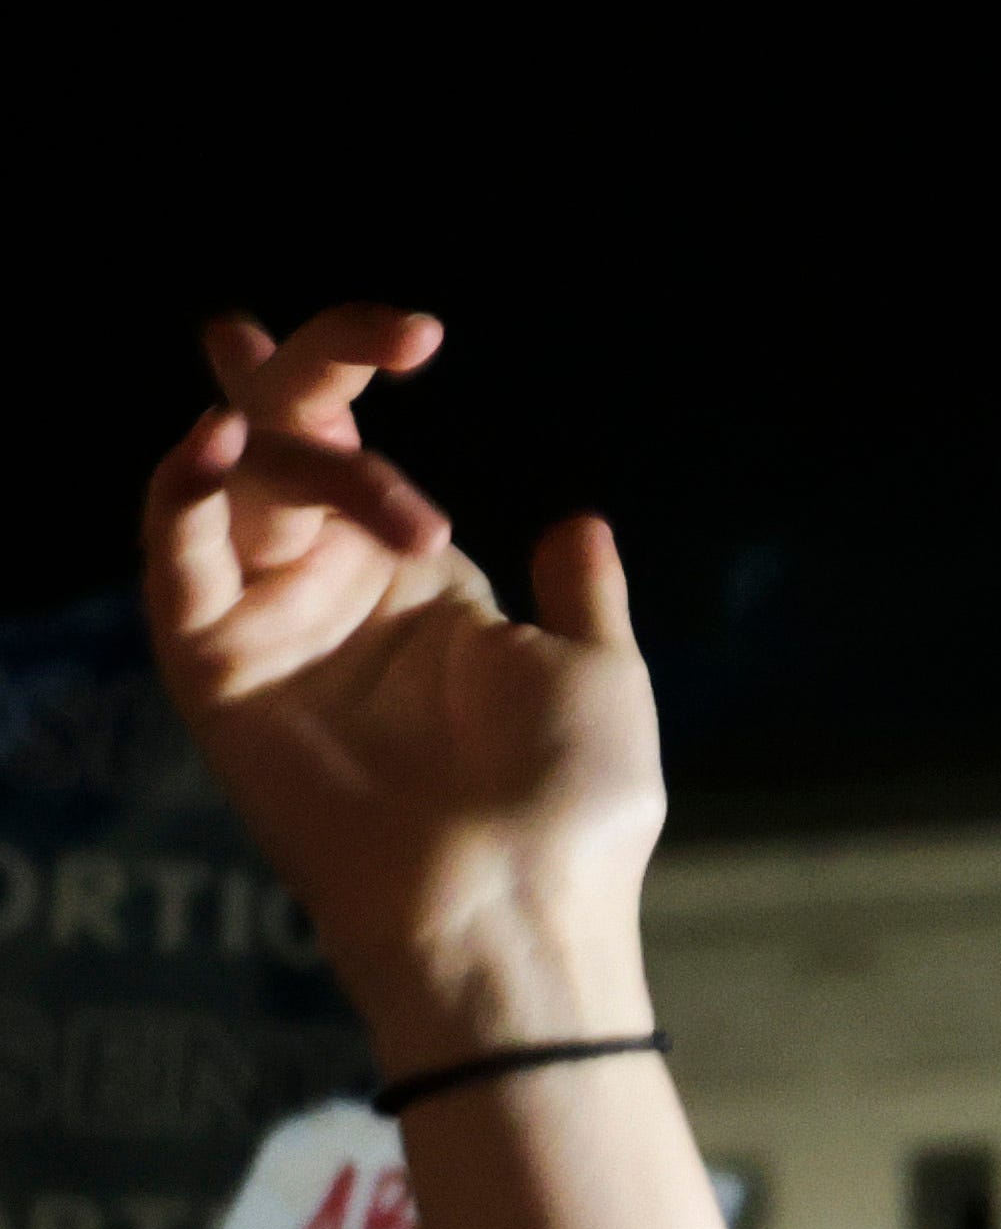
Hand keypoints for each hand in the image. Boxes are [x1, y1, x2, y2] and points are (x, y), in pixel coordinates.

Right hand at [138, 311, 665, 1053]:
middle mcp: (332, 592)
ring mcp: (268, 627)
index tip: (418, 330)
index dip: (353, 372)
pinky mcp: (214, 671)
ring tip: (322, 403)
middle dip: (313, 369)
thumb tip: (579, 520)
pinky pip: (176, 564)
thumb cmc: (573, 804)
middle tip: (392, 336)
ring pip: (232, 484)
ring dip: (276, 432)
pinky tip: (218, 442)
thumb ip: (579, 594)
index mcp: (417, 583)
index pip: (355, 450)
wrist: (520, 898)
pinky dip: (183, 493)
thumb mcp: (597, 671)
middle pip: (286, 445)